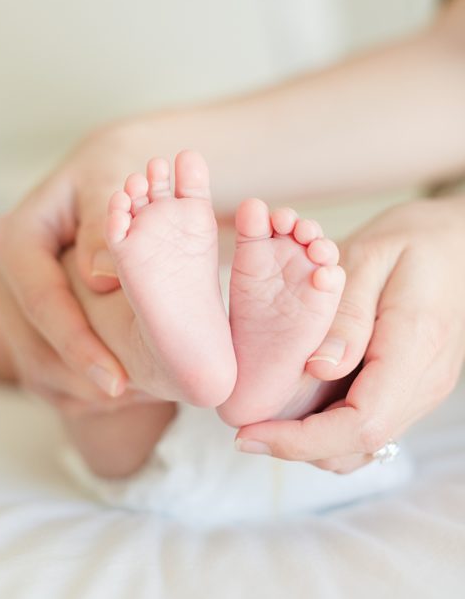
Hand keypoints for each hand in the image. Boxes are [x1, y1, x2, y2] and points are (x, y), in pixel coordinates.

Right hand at [0, 124, 142, 408]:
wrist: (107, 186)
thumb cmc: (113, 178)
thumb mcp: (112, 182)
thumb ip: (106, 224)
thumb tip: (97, 275)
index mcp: (13, 237)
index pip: (42, 302)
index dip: (79, 345)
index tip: (118, 380)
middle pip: (36, 347)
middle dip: (88, 378)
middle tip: (147, 398)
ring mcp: (8, 308)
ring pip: (40, 370)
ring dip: (90, 391)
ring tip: (148, 397)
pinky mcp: (22, 330)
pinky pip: (49, 378)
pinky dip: (87, 391)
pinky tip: (132, 391)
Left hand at [235, 195, 464, 471]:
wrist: (457, 241)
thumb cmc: (412, 240)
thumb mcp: (370, 260)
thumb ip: (347, 317)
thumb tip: (317, 369)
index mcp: (414, 349)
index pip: (360, 425)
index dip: (299, 441)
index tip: (248, 435)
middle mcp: (424, 383)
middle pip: (358, 446)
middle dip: (296, 447)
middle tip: (244, 429)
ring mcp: (422, 390)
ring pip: (363, 446)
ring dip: (311, 443)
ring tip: (262, 419)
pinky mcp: (412, 389)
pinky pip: (370, 427)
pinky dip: (329, 429)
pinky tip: (294, 406)